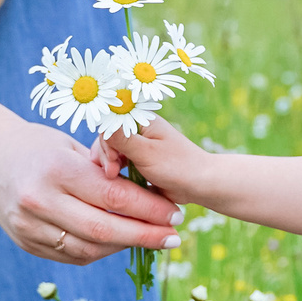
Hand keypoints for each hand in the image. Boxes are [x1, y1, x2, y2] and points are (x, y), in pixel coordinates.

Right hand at [0, 119, 180, 265]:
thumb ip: (103, 171)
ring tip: (151, 240)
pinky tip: (119, 243)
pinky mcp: (25, 242)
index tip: (175, 214)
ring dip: (125, 247)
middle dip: (145, 235)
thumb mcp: (70, 145)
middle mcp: (40, 200)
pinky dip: (100, 251)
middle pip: (104, 228)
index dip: (149, 208)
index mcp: (56, 169)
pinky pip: (71, 255)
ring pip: (89, 248)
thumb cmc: (37, 144)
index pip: (113, 196)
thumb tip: (147, 195)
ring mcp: (29, 225)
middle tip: (174, 237)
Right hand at [91, 117, 220, 208]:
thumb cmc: (177, 166)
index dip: (105, 143)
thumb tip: (101, 116)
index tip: (112, 163)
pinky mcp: (138, 159)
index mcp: (141, 119)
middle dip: (106, 156)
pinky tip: (118, 180)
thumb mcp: (146, 152)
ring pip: (111, 151)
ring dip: (110, 164)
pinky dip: (116, 170)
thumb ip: (122, 137)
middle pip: (107, 137)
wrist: (200, 185)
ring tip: (115, 178)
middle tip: (112, 174)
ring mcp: (138, 144)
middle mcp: (138, 129)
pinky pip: (119, 162)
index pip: (109, 123)